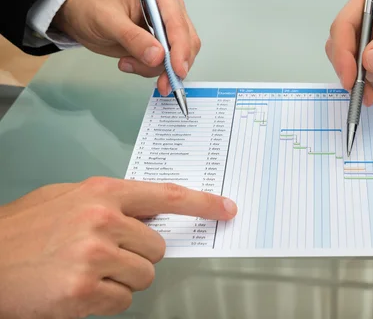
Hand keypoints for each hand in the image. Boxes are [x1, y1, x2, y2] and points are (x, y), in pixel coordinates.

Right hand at [0, 177, 236, 317]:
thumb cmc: (24, 231)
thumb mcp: (68, 198)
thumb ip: (112, 202)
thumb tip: (151, 213)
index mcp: (102, 193)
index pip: (167, 196)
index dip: (202, 203)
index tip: (226, 209)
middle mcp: (103, 219)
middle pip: (157, 247)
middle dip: (136, 256)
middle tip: (100, 256)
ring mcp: (95, 255)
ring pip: (144, 276)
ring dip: (121, 280)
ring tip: (85, 272)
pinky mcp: (85, 290)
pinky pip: (123, 301)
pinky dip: (105, 301)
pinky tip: (77, 290)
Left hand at [52, 0, 199, 95]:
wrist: (84, 15)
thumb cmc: (93, 8)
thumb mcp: (107, 20)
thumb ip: (132, 38)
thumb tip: (157, 56)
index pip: (178, 24)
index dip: (180, 49)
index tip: (176, 70)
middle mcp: (171, 9)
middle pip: (186, 42)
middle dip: (171, 65)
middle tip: (159, 83)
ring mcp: (169, 27)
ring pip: (180, 57)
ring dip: (158, 69)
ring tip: (127, 64)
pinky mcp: (164, 43)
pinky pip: (168, 64)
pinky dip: (153, 71)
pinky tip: (131, 64)